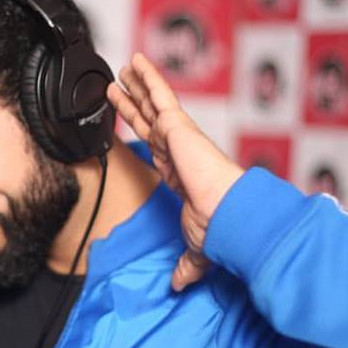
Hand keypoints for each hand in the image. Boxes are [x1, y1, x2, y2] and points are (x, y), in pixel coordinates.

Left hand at [107, 53, 243, 290]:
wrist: (229, 213)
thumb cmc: (219, 226)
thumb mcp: (195, 248)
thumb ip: (186, 264)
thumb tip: (179, 285)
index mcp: (180, 172)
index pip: (156, 147)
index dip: (144, 133)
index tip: (134, 122)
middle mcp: (177, 150)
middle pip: (149, 121)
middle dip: (134, 104)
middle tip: (119, 87)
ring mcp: (177, 135)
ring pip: (151, 104)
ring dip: (136, 86)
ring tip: (121, 69)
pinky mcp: (178, 125)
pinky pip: (159, 95)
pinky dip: (147, 77)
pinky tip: (134, 62)